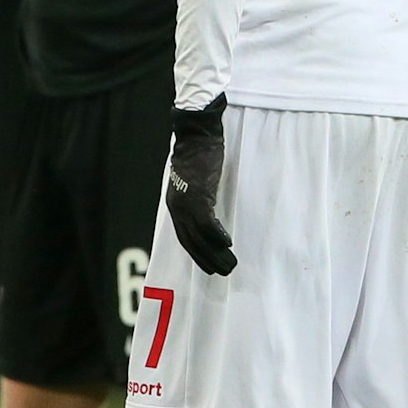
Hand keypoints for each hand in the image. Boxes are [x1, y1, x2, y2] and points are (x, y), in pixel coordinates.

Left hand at [166, 95, 236, 275]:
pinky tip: (228, 243)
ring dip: (215, 253)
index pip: (185, 238)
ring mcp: (186, 202)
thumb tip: (207, 207)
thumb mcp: (194, 179)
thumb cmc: (198, 154)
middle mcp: (178, 208)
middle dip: (207, 259)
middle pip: (191, 242)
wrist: (196, 135)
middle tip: (224, 272)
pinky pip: (207, 222)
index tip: (210, 267)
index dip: (198, 255)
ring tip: (231, 264)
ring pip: (199, 236)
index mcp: (176, 206)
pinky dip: (217, 234)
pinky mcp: (198, 195)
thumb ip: (197, 195)